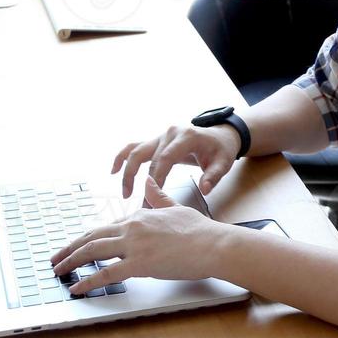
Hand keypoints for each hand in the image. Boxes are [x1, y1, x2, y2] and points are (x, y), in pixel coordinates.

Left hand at [50, 179, 225, 293]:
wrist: (214, 244)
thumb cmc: (200, 230)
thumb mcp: (175, 207)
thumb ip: (158, 196)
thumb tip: (148, 181)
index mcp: (140, 215)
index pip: (106, 227)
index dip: (87, 238)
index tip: (75, 247)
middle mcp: (132, 227)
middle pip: (91, 237)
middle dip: (69, 248)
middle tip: (55, 259)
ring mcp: (134, 245)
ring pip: (92, 251)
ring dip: (70, 262)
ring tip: (58, 270)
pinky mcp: (139, 263)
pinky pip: (106, 273)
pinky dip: (87, 281)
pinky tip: (76, 288)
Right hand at [112, 123, 240, 200]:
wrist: (220, 136)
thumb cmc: (221, 150)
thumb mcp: (223, 163)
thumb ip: (213, 176)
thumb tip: (204, 189)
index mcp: (186, 137)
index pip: (165, 158)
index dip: (157, 178)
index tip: (153, 197)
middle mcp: (170, 133)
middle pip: (147, 156)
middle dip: (141, 181)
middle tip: (139, 204)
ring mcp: (161, 136)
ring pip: (136, 151)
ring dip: (127, 171)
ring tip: (125, 193)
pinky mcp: (156, 141)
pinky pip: (135, 147)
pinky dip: (122, 157)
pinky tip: (113, 170)